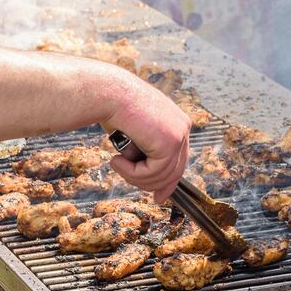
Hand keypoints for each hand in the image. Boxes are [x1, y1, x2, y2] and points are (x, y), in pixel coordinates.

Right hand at [105, 75, 193, 199]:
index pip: (179, 161)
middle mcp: (183, 128)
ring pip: (161, 176)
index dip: (167, 182)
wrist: (108, 93)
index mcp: (177, 123)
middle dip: (148, 181)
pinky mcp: (170, 142)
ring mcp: (179, 134)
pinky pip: (152, 172)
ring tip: (117, 162)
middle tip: (125, 174)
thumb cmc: (115, 110)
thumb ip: (146, 154)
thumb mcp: (135, 135)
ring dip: (134, 176)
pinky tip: (117, 160)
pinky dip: (131, 172)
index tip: (158, 197)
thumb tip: (150, 179)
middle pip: (174, 172)